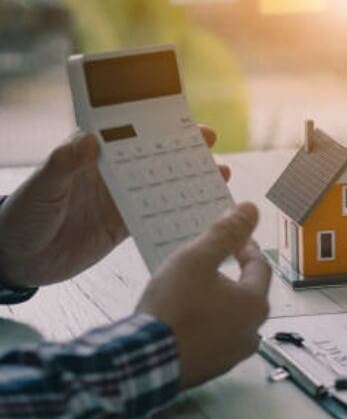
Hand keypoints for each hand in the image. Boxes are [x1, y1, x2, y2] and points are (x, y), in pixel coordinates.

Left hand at [0, 127, 230, 287]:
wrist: (17, 260)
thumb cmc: (21, 217)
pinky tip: (200, 210)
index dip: (155, 125)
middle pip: (151, 157)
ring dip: (187, 180)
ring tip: (218, 175)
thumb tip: (89, 139)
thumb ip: (64, 164)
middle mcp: (108, 175)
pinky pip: (156, 216)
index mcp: (88, 157)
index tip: (182, 119)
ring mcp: (118, 201)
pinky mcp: (122, 226)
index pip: (127, 134)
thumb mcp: (41, 188)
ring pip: (160, 185)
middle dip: (182, 149)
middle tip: (211, 142)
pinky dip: (178, 212)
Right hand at [136, 203, 271, 388]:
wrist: (145, 361)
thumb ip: (225, 233)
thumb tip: (249, 209)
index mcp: (255, 304)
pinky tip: (184, 318)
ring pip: (232, 318)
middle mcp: (252, 331)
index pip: (260, 267)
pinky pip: (215, 339)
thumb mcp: (197, 259)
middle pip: (248, 295)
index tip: (233, 238)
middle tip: (211, 262)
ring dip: (219, 302)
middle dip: (232, 276)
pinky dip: (205, 325)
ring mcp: (232, 354)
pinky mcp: (212, 368)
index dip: (246, 247)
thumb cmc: (173, 308)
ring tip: (194, 289)